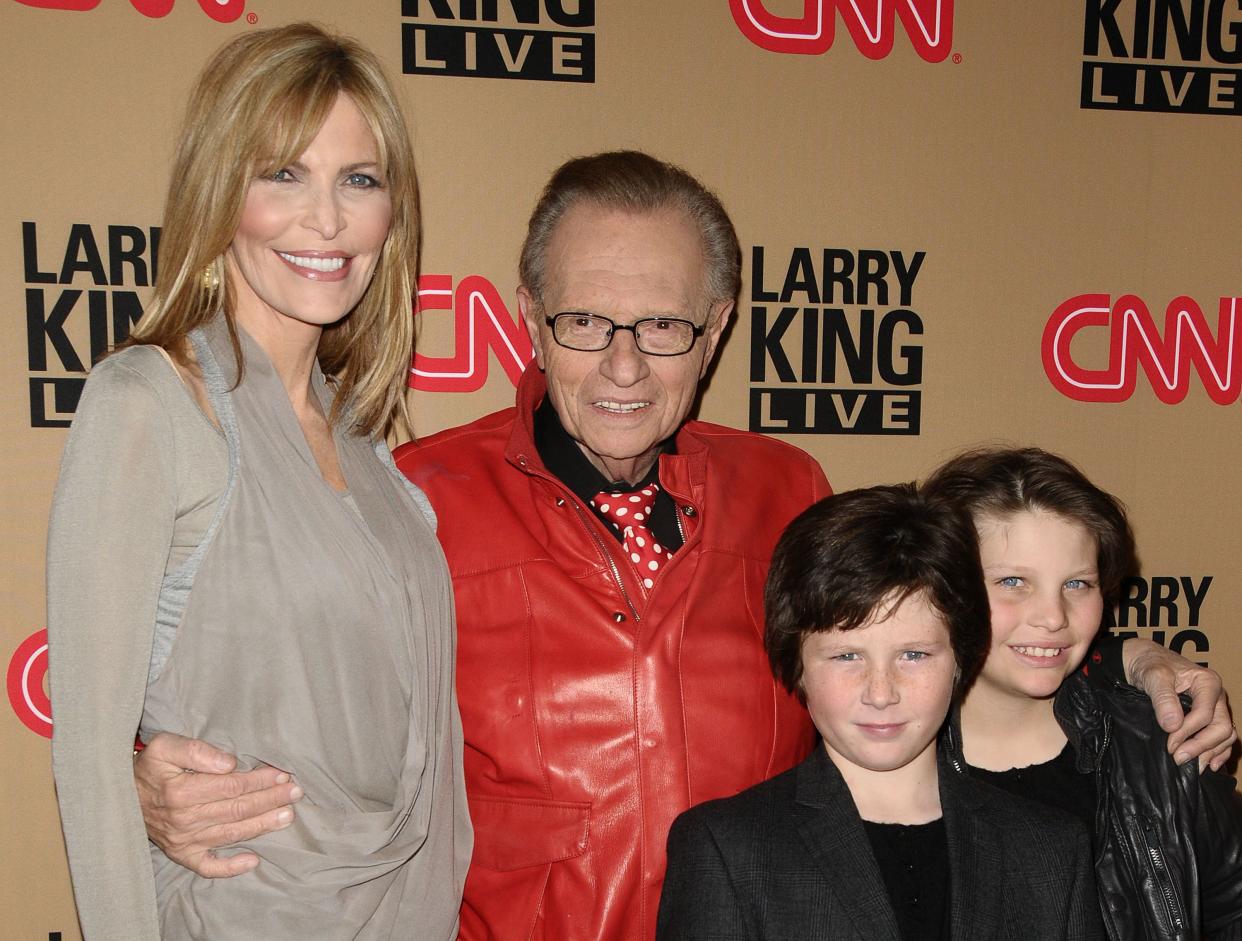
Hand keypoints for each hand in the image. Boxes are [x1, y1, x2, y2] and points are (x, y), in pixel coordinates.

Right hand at [134, 732, 302, 876]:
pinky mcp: (182, 854)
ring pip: (231, 834)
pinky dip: (230, 867)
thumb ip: (196, 750)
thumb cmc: (149, 768)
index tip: (282, 774)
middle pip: (237, 809)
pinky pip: (208, 866)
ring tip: (287, 816)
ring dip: (262, 826)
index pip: (231, 786)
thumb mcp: (163, 747)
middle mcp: (184, 819)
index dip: (259, 780)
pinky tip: (253, 861)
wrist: (120, 797)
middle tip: (296, 792)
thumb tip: (228, 763)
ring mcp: (184, 840)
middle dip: (270, 800)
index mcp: (181, 791)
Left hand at [1123, 639, 1236, 771]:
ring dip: (1211, 752)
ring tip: (1193, 766)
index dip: (1187, 732)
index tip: (1169, 745)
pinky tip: (1209, 764)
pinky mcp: (1209, 717)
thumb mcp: (1153, 676)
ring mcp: (1215, 707)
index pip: (1205, 715)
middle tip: (1179, 758)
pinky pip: (1223, 738)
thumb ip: (1163, 699)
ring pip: (1225, 735)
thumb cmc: (1150, 665)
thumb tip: (1173, 726)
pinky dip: (1219, 752)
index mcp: (1208, 682)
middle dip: (1202, 746)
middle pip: (1221, 727)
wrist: (1144, 661)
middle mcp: (1216, 696)